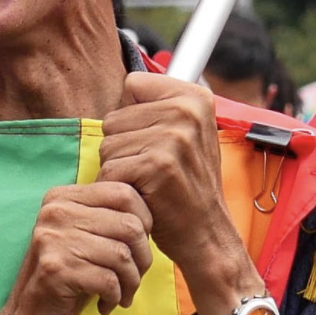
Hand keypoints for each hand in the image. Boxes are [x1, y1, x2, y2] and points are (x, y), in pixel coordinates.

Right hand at [0, 182, 153, 314]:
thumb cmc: (67, 278)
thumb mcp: (84, 238)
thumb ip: (108, 217)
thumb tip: (152, 209)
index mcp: (62, 198)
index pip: (124, 192)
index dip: (144, 222)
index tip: (136, 248)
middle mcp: (55, 212)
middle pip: (129, 225)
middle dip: (142, 258)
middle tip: (133, 278)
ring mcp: (52, 240)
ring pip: (122, 255)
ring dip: (130, 282)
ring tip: (121, 294)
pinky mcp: (56, 270)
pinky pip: (109, 280)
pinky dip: (115, 296)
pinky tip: (105, 304)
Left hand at [98, 73, 265, 314]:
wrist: (207, 233)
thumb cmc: (186, 183)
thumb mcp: (185, 133)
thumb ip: (158, 105)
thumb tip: (126, 81)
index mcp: (195, 96)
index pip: (132, 85)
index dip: (133, 117)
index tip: (157, 141)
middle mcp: (188, 110)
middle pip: (114, 117)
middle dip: (123, 146)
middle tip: (152, 168)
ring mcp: (174, 137)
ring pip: (108, 144)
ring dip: (119, 167)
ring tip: (148, 181)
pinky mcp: (157, 165)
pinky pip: (110, 169)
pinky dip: (118, 187)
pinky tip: (144, 195)